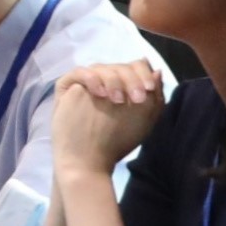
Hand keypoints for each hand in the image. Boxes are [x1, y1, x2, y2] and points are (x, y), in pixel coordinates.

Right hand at [51, 60, 163, 177]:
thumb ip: (156, 97)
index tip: (148, 90)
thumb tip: (158, 71)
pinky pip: (79, 72)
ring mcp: (85, 84)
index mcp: (123, 86)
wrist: (88, 160)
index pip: (134, 67)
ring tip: (117, 101)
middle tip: (136, 99)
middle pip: (119, 66)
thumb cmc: (117, 142)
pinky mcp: (67, 87)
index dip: (143, 74)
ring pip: (101, 67)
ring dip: (113, 80)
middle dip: (131, 80)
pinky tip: (99, 94)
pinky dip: (91, 78)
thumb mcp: (144, 120)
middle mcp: (105, 82)